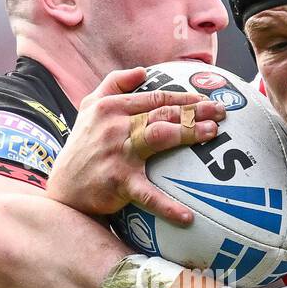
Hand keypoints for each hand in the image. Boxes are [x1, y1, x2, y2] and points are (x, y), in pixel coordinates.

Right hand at [46, 66, 226, 223]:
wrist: (64, 191)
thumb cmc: (82, 148)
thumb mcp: (89, 108)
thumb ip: (113, 84)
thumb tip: (143, 70)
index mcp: (111, 107)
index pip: (154, 97)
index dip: (183, 97)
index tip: (207, 98)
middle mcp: (114, 126)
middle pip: (162, 112)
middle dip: (195, 110)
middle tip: (222, 112)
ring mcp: (117, 153)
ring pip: (160, 137)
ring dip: (189, 133)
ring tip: (213, 133)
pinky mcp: (118, 183)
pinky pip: (148, 195)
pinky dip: (168, 207)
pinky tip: (188, 217)